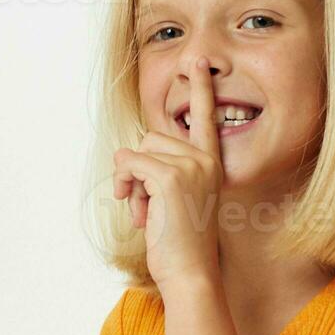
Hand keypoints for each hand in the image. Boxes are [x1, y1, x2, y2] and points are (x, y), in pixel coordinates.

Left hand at [112, 56, 223, 288]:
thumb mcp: (176, 200)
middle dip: (137, 170)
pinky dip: (124, 186)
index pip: (204, 117)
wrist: (190, 273)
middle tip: (146, 204)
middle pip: (151, 137)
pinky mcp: (170, 177)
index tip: (196, 60)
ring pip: (137, 151)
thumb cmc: (180, 241)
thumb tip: (131, 159)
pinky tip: (137, 211)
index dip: (200, 88)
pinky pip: (129, 164)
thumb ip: (164, 172)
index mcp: (209, 163)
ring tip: (144, 210)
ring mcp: (190, 166)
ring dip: (130, 181)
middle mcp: (203, 160)